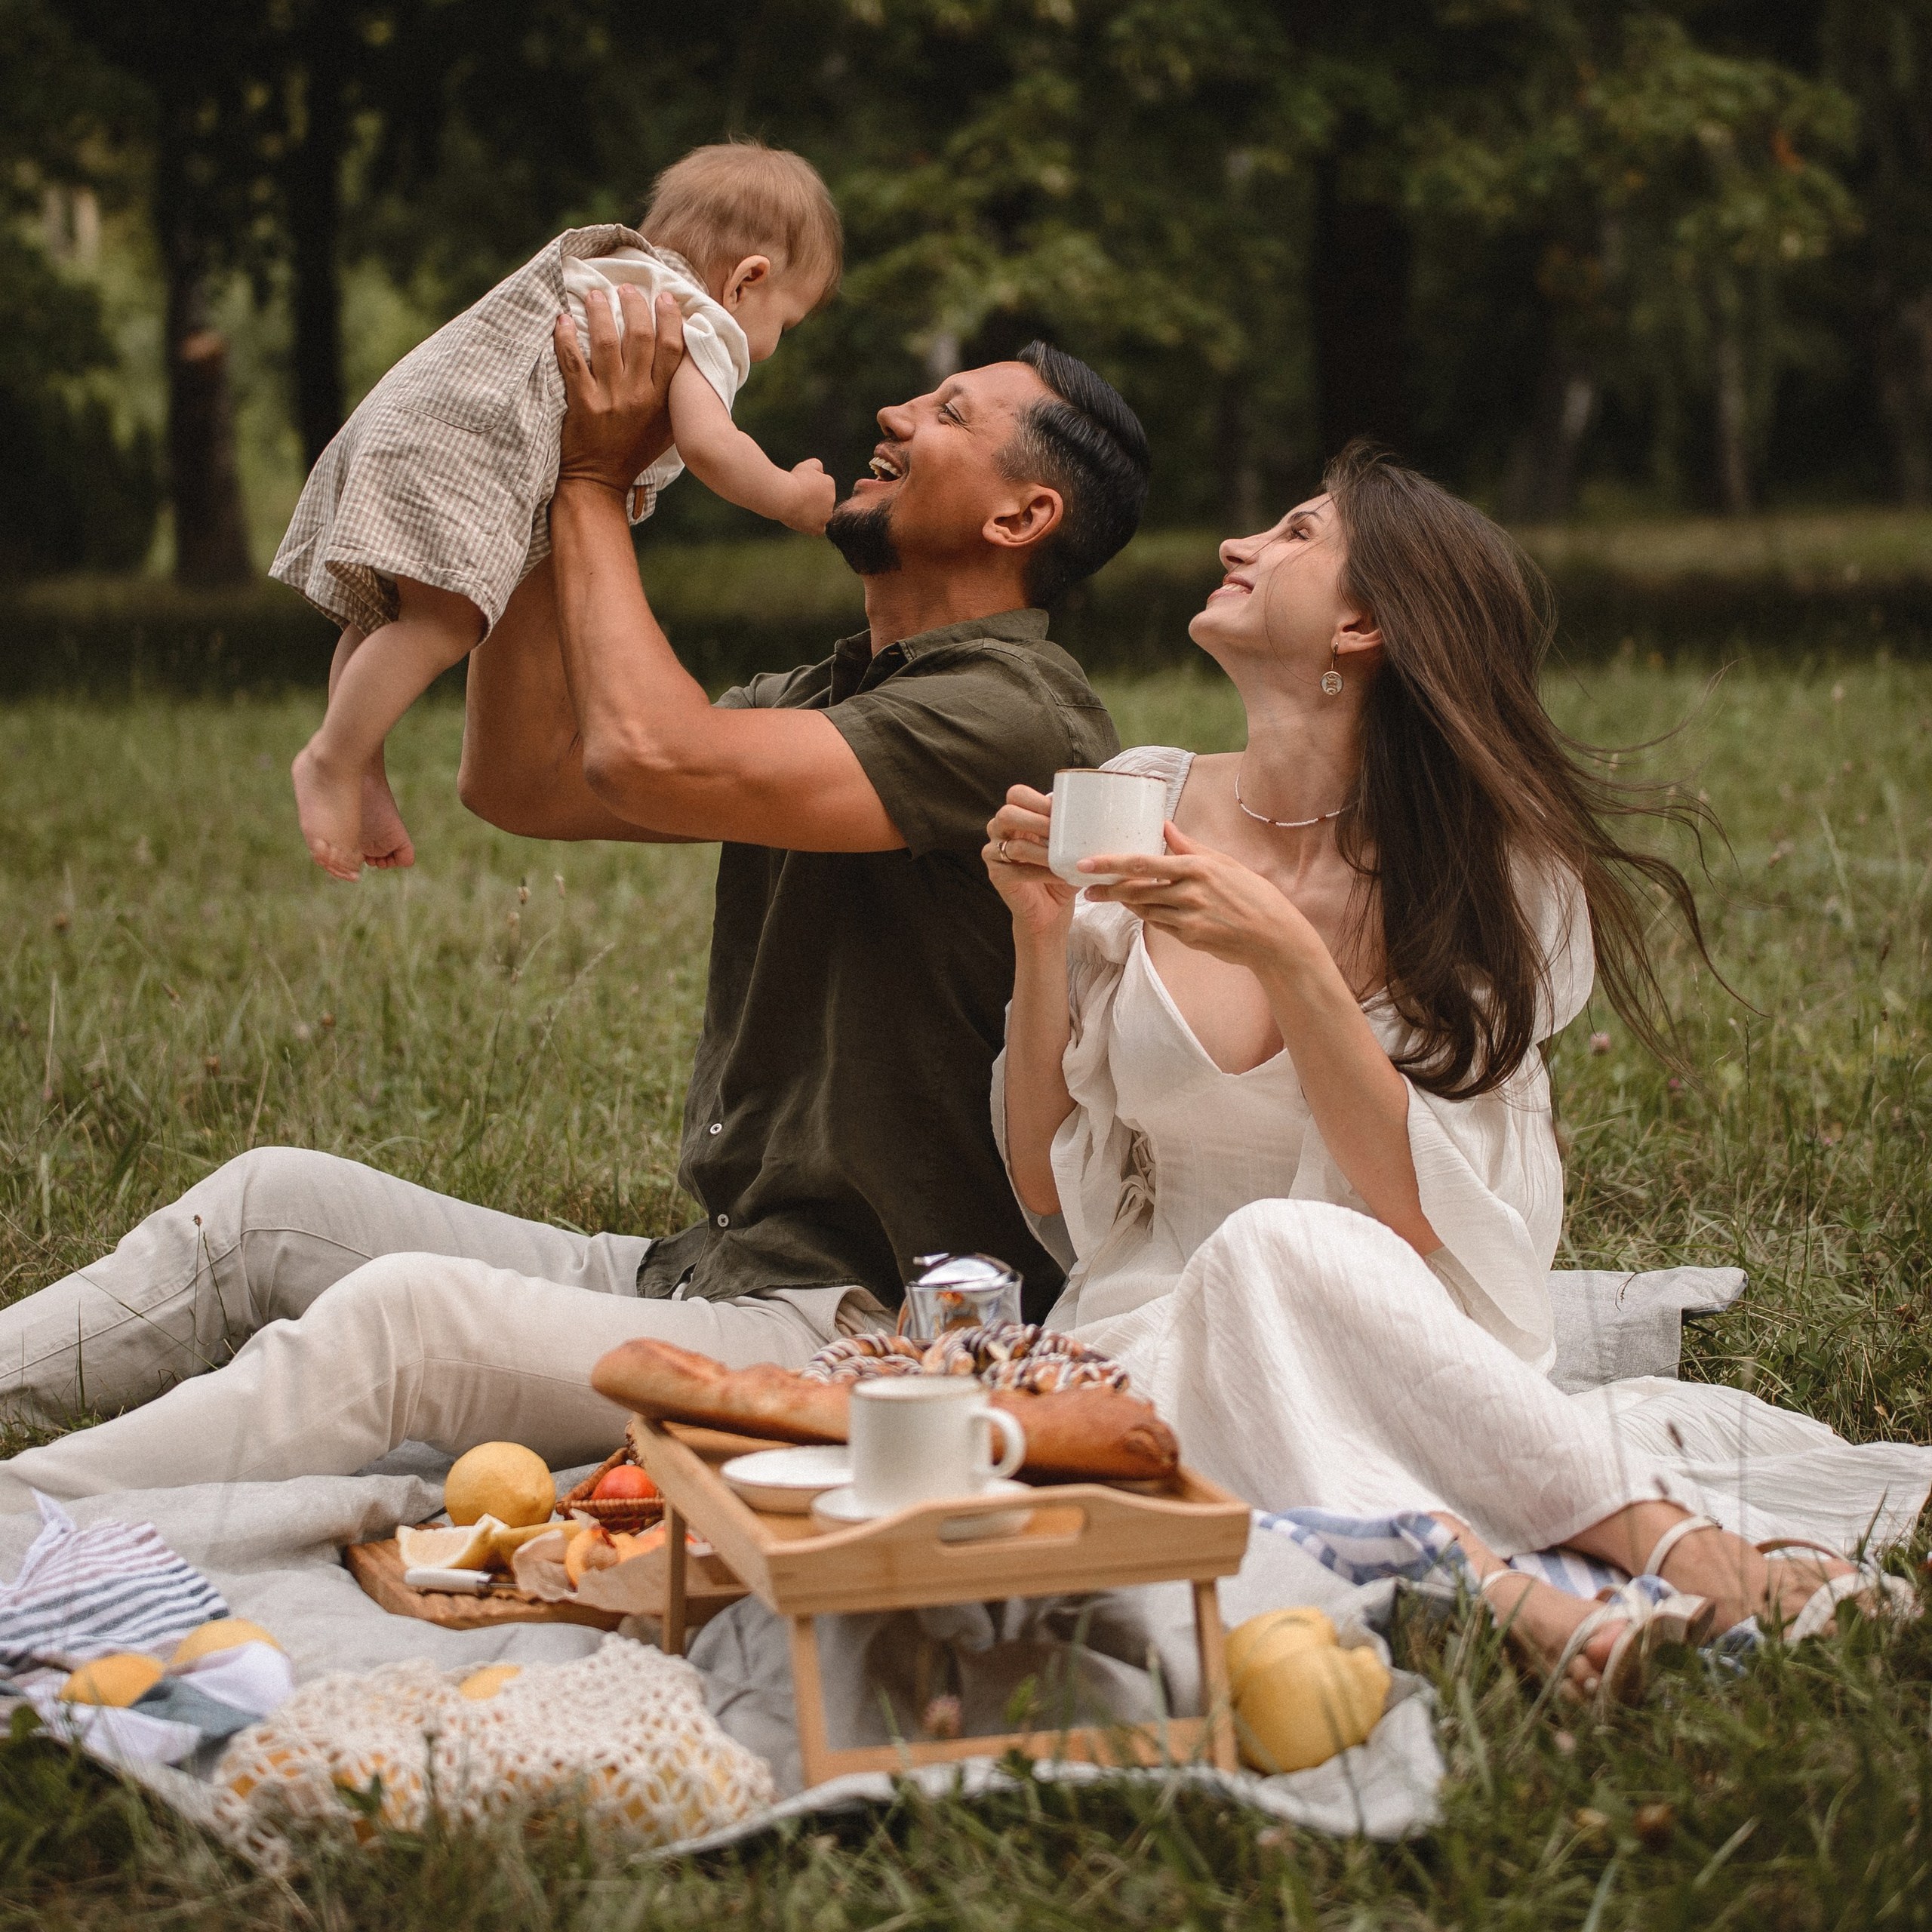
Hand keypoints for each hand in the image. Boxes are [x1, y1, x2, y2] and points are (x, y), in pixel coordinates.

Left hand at [553, 288, 682, 494]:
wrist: (600, 480)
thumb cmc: (634, 452)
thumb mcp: (666, 427)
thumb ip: (674, 395)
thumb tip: (683, 357)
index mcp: (662, 399)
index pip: (671, 348)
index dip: (669, 317)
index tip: (664, 296)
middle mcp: (638, 396)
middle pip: (640, 337)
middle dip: (633, 305)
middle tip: (625, 288)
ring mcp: (609, 398)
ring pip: (606, 342)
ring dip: (600, 312)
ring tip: (595, 294)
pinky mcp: (582, 403)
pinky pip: (572, 361)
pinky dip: (566, 337)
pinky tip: (563, 320)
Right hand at [781, 458, 836, 533]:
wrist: (785, 496)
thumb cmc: (793, 480)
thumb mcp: (806, 465)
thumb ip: (817, 466)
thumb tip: (821, 472)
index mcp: (830, 484)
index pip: (821, 487)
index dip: (809, 487)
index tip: (799, 486)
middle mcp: (832, 500)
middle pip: (822, 502)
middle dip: (813, 501)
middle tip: (797, 498)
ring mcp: (826, 516)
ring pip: (820, 515)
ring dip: (812, 513)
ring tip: (798, 508)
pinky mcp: (818, 528)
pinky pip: (818, 529)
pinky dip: (811, 526)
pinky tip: (803, 520)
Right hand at [984, 784, 1075, 937]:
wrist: (1050, 909)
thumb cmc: (1060, 871)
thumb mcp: (1068, 845)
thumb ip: (1074, 828)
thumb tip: (1098, 812)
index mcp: (1016, 816)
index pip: (1017, 794)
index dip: (1038, 800)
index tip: (1062, 812)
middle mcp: (999, 830)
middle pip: (1007, 813)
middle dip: (1037, 821)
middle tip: (1059, 833)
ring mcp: (994, 853)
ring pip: (1013, 844)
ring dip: (1042, 851)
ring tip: (1063, 857)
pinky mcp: (996, 875)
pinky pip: (1017, 870)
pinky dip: (1042, 872)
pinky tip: (1060, 875)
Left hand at [1080, 823, 1321, 968]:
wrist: (1273, 936)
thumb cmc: (1252, 894)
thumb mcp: (1224, 863)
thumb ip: (1189, 846)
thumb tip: (1165, 825)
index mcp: (1197, 867)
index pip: (1143, 863)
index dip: (1110, 863)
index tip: (1086, 863)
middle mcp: (1189, 892)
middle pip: (1135, 890)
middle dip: (1107, 889)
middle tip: (1086, 887)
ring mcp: (1188, 918)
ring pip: (1144, 909)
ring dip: (1123, 903)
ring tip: (1106, 895)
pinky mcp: (1189, 937)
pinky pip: (1159, 924)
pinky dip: (1147, 915)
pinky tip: (1139, 908)